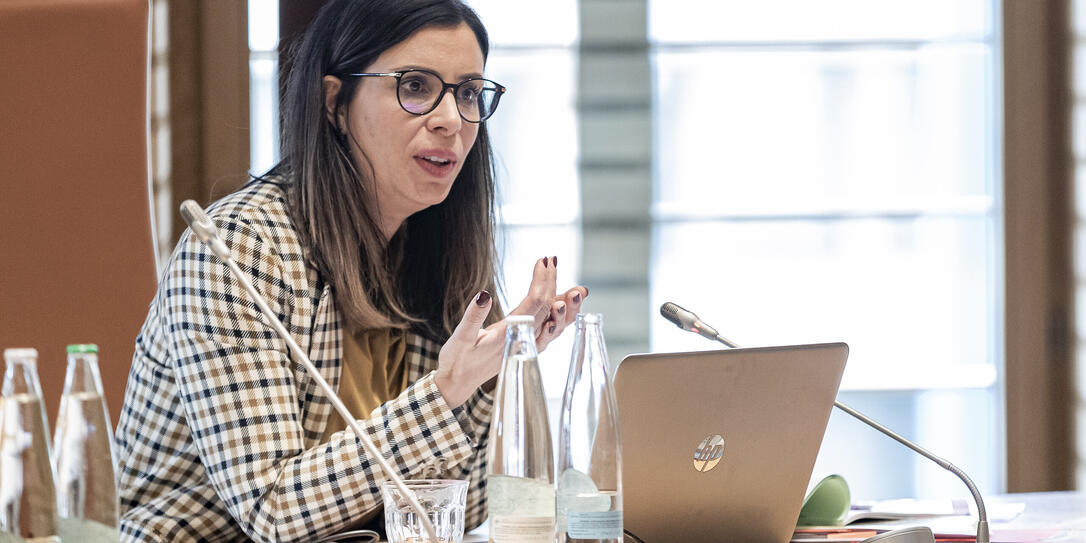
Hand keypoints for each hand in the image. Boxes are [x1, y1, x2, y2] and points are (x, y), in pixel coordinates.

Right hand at [434, 256, 588, 406]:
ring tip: (579, 289)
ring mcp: (527, 345)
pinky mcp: (526, 347)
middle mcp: (523, 340)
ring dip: (566, 303)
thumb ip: (473, 316)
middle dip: (552, 282)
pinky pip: (550, 331)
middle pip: (546, 307)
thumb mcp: (460, 338)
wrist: (458, 383)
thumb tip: (484, 294)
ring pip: (553, 321)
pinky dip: (561, 317)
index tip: (544, 260)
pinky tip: (566, 308)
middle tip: (553, 260)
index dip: (542, 281)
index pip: (534, 302)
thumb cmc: (457, 361)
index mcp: (509, 335)